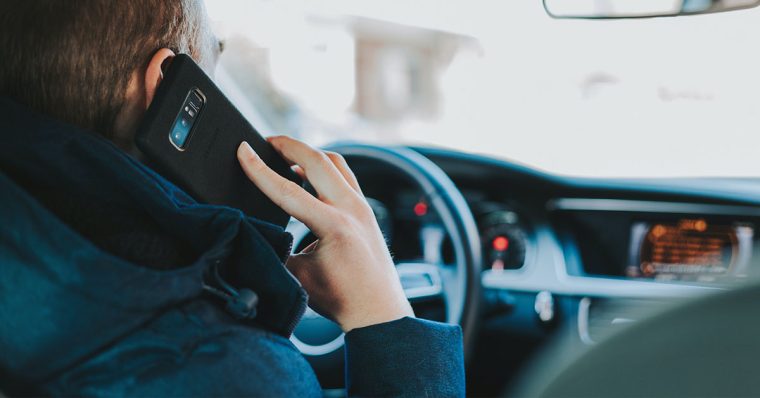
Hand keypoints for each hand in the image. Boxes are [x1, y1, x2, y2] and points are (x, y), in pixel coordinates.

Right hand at [237, 137, 413, 331]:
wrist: (378, 311)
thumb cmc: (341, 298)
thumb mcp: (298, 275)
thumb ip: (276, 248)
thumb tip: (255, 229)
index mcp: (334, 226)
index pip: (288, 190)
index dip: (259, 169)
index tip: (242, 150)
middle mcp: (353, 209)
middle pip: (318, 160)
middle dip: (288, 145)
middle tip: (265, 141)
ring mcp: (363, 207)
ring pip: (336, 163)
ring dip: (309, 154)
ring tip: (285, 155)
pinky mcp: (367, 209)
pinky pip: (345, 175)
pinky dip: (325, 168)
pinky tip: (309, 174)